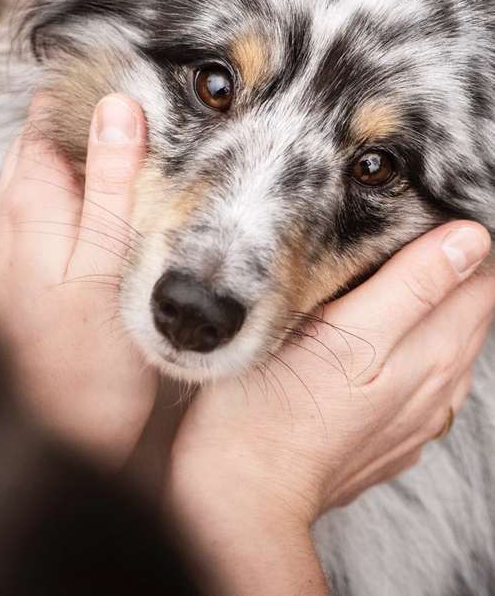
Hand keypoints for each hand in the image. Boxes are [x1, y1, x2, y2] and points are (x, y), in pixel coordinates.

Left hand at [0, 94, 156, 465]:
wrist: (67, 443)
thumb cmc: (83, 366)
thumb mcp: (104, 266)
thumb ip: (110, 185)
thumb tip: (122, 109)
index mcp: (29, 206)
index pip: (50, 119)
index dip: (89, 91)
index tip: (138, 73)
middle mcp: (19, 219)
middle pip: (57, 144)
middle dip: (100, 121)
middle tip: (161, 109)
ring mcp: (31, 246)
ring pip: (66, 179)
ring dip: (104, 159)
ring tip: (156, 149)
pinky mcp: (48, 272)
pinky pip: (72, 214)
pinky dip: (102, 197)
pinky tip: (135, 206)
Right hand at [170, 223, 492, 594]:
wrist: (242, 498)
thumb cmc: (276, 409)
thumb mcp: (345, 334)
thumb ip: (412, 286)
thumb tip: (470, 241)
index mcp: (432, 354)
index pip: (480, 282)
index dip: (461, 243)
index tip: (426, 216)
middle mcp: (436, 390)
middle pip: (470, 313)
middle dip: (452, 272)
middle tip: (406, 236)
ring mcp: (414, 420)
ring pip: (447, 348)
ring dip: (434, 310)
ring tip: (394, 279)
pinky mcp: (388, 438)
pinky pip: (424, 382)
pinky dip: (416, 349)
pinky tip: (380, 342)